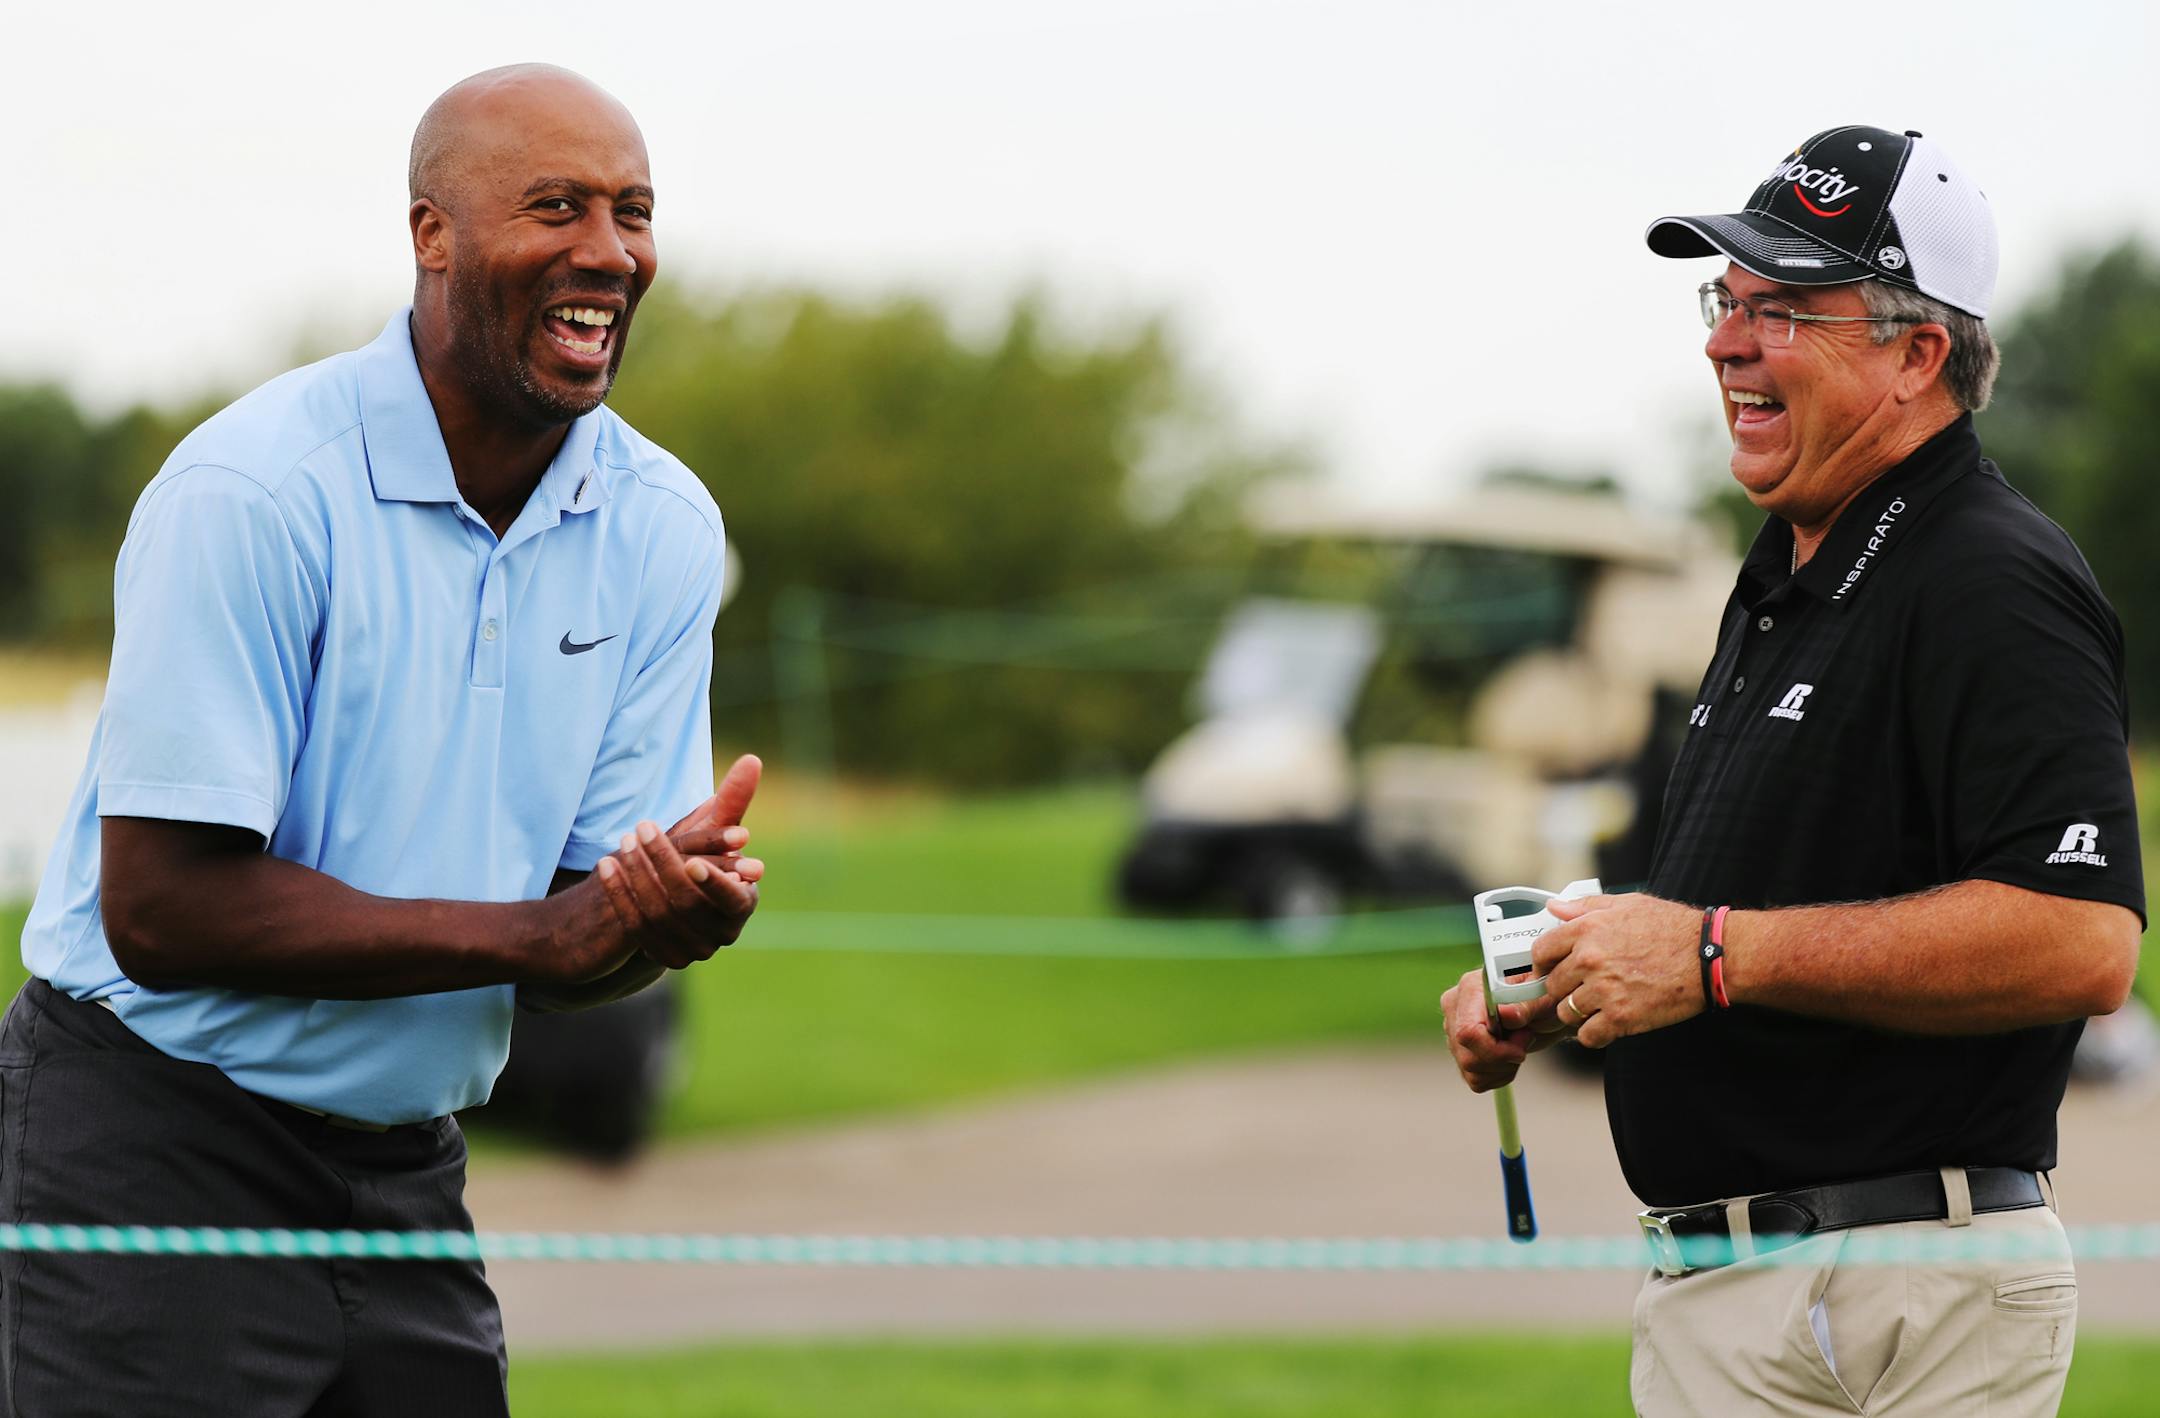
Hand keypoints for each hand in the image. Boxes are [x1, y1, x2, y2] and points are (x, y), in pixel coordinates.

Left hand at [595, 755, 765, 968]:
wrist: (678, 901)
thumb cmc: (707, 856)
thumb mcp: (718, 829)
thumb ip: (734, 798)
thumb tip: (752, 758)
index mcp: (743, 904)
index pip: (733, 900)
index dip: (714, 883)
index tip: (692, 861)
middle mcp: (722, 934)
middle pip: (688, 904)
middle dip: (664, 864)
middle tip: (643, 828)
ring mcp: (692, 951)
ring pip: (659, 916)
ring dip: (638, 877)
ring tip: (623, 842)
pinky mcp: (663, 957)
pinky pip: (637, 929)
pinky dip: (620, 895)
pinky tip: (606, 865)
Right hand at [1440, 966, 1567, 1092]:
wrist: (1546, 1005)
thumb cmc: (1544, 995)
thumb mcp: (1544, 997)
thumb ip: (1525, 1005)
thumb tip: (1506, 1015)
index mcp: (1471, 988)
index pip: (1467, 1032)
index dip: (1495, 1050)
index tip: (1521, 1049)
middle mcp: (1456, 1008)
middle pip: (1468, 1056)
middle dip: (1503, 1060)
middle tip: (1525, 1040)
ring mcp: (1454, 1030)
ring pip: (1470, 1070)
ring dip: (1503, 1068)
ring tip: (1518, 1046)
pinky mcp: (1460, 1050)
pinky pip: (1474, 1079)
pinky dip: (1498, 1076)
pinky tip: (1509, 1058)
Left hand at [1531, 893, 1702, 1047]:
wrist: (1710, 957)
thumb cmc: (1672, 928)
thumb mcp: (1627, 904)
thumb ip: (1585, 907)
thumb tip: (1554, 907)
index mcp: (1587, 930)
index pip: (1541, 951)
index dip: (1543, 963)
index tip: (1550, 970)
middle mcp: (1590, 959)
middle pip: (1551, 985)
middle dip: (1562, 989)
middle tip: (1579, 990)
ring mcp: (1604, 990)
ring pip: (1566, 1012)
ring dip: (1577, 1013)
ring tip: (1597, 1006)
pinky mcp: (1621, 1018)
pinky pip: (1587, 1035)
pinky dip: (1594, 1034)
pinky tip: (1606, 1024)